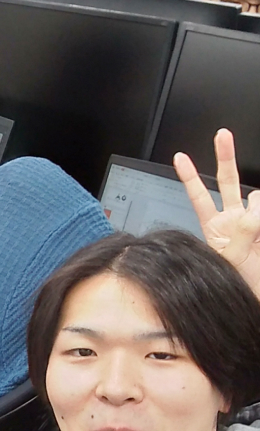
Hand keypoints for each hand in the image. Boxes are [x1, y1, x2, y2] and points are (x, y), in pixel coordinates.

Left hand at [174, 129, 259, 298]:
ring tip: (255, 233)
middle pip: (227, 181)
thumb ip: (240, 235)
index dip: (190, 176)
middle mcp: (232, 219)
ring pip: (257, 196)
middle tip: (222, 134)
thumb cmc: (236, 282)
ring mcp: (253, 220)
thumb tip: (251, 211)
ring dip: (257, 206)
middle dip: (225, 156)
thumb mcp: (231, 261)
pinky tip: (259, 231)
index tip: (179, 157)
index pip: (198, 196)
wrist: (255, 295)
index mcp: (214, 227)